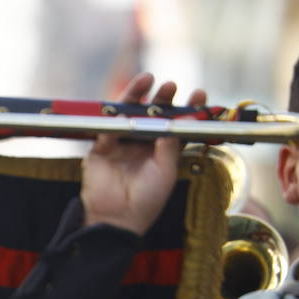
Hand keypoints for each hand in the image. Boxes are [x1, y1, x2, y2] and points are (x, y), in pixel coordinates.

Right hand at [81, 73, 203, 234]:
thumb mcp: (166, 172)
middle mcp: (142, 144)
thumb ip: (170, 146)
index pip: (176, 124)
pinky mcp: (100, 150)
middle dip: (162, 98)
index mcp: (162, 151)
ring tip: (146, 79)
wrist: (117, 219)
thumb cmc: (147, 199)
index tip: (198, 94)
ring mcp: (121, 145)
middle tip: (171, 85)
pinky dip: (114, 121)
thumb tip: (176, 121)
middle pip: (152, 114)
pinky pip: (106, 131)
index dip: (187, 109)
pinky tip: (123, 111)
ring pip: (128, 115)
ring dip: (135, 97)